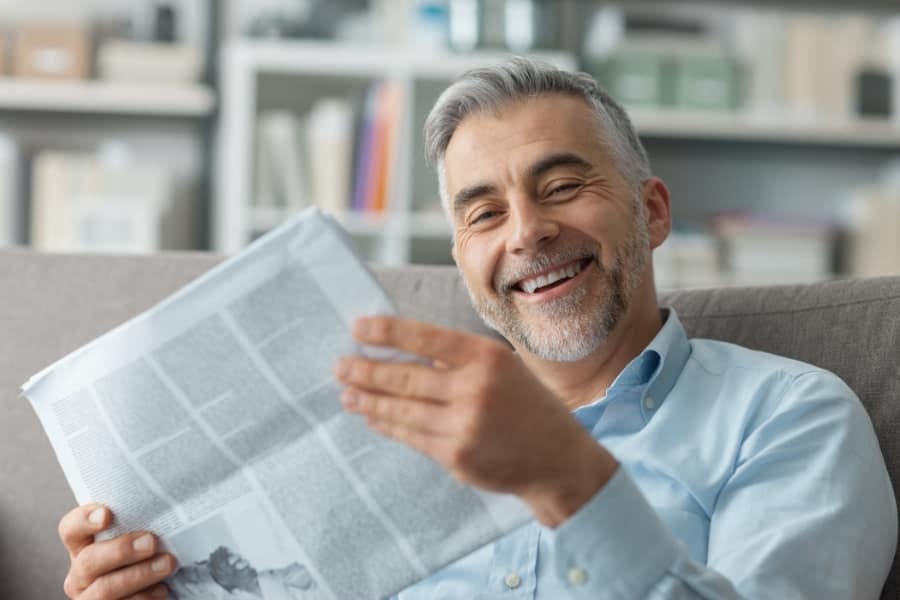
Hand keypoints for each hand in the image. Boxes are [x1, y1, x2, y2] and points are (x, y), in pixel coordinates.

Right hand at [58, 504, 174, 598]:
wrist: (153, 587)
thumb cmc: (147, 555)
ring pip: (105, 589)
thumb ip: (137, 522)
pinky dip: (145, 598)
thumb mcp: (137, 536)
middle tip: (151, 542)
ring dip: (140, 575)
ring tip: (167, 564)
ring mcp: (90, 597)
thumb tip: (161, 500)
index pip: (71, 529)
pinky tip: (162, 589)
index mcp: (84, 547)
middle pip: (89, 561)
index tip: (107, 514)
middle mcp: (81, 574)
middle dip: (121, 551)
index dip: (84, 520)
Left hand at [335, 316, 618, 526]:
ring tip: (347, 393)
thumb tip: (401, 351)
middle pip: (405, 376)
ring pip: (402, 409)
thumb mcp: (502, 367)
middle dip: (366, 370)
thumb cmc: (527, 405)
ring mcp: (463, 425)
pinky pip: (411, 437)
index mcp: (486, 357)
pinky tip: (373, 416)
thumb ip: (458, 359)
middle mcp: (474, 388)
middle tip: (340, 365)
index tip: (357, 328)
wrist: (557, 458)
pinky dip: (388, 424)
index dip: (386, 332)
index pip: (425, 337)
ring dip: (369, 400)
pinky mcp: (456, 456)